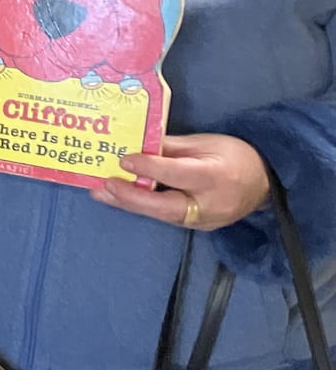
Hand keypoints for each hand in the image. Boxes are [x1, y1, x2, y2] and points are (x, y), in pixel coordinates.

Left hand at [94, 133, 270, 229]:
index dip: (149, 167)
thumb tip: (139, 146)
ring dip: (130, 204)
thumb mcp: (206, 143)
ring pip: (162, 214)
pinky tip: (123, 198)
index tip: (124, 159)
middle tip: (104, 186)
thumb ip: (172, 147)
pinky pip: (167, 216)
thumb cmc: (236, 156)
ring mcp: (205, 220)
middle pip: (165, 206)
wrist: (267, 183)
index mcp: (215, 177)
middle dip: (131, 197)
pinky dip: (144, 207)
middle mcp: (210, 204)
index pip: (177, 174)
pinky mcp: (199, 227)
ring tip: (102, 193)